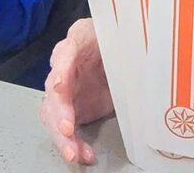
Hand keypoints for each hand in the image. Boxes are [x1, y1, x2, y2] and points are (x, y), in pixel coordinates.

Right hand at [40, 18, 113, 163]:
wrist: (124, 51)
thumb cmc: (124, 39)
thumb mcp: (126, 38)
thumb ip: (127, 47)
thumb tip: (141, 57)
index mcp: (80, 38)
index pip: (66, 52)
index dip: (61, 70)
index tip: (60, 87)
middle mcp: (65, 64)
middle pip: (54, 88)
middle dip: (59, 111)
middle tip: (67, 129)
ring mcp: (66, 88)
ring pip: (53, 113)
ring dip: (61, 135)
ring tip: (74, 153)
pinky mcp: (72, 108)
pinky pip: (66, 128)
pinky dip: (75, 143)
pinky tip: (85, 154)